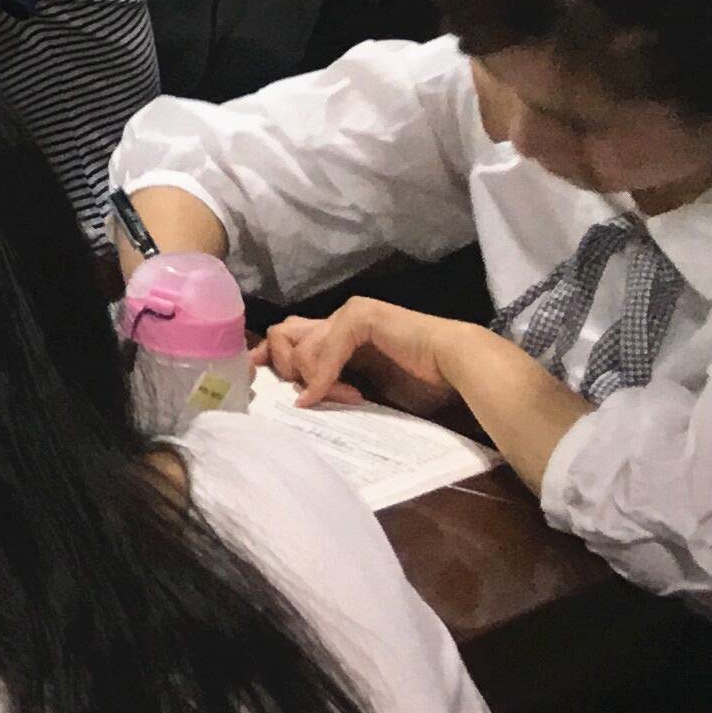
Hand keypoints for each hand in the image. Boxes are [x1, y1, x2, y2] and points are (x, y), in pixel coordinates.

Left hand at [257, 298, 466, 417]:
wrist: (455, 367)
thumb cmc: (417, 381)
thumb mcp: (361, 384)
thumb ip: (332, 381)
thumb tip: (299, 396)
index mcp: (337, 331)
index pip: (288, 334)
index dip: (268, 354)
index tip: (257, 378)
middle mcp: (337, 318)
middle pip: (283, 334)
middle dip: (283, 367)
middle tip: (305, 395)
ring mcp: (348, 313)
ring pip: (302, 346)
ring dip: (313, 380)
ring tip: (339, 399)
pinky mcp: (361, 317)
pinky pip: (325, 349)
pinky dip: (319, 376)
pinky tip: (317, 396)